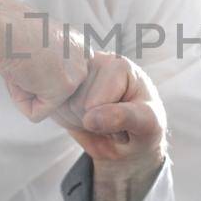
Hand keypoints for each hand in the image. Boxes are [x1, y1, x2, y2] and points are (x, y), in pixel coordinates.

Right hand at [0, 12, 88, 122]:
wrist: (0, 23)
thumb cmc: (8, 30)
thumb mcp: (37, 47)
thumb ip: (48, 65)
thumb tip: (40, 84)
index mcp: (79, 46)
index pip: (57, 80)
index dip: (33, 72)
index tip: (26, 52)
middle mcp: (84, 58)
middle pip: (53, 94)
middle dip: (31, 84)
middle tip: (22, 59)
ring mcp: (77, 73)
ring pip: (45, 105)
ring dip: (25, 91)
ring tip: (21, 65)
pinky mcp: (65, 87)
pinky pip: (36, 114)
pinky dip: (20, 101)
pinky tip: (19, 75)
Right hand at [61, 53, 165, 177]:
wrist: (131, 139)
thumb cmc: (145, 126)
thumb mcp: (147, 123)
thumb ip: (124, 117)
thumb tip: (90, 117)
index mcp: (119, 64)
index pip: (97, 101)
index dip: (110, 121)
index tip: (128, 118)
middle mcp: (95, 61)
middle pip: (77, 103)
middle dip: (94, 122)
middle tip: (113, 120)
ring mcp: (76, 72)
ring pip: (63, 107)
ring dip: (81, 122)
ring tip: (102, 118)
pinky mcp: (63, 85)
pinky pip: (53, 110)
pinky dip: (68, 121)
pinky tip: (86, 117)